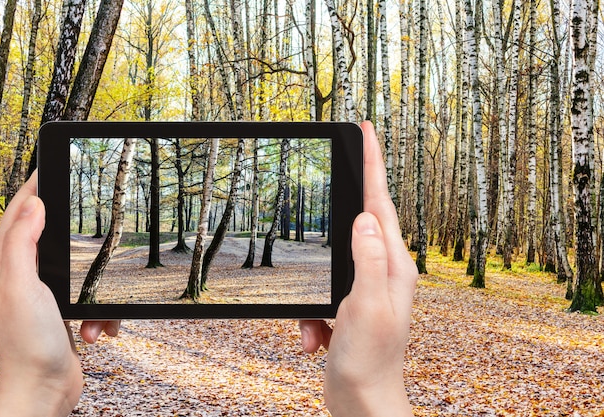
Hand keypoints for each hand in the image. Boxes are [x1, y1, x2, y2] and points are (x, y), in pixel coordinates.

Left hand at [0, 172, 118, 415]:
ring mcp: (42, 289)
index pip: (21, 208)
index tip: (58, 162)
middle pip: (52, 231)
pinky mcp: (62, 306)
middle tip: (99, 226)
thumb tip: (35, 203)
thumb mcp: (23, 286)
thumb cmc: (28, 343)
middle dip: (79, 235)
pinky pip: (90, 293)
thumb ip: (22, 243)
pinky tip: (96, 329)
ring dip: (95, 287)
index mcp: (2, 260)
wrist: (44, 389)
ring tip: (92, 314)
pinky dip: (99, 311)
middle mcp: (19, 271)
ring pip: (79, 264)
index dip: (39, 183)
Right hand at [299, 121, 417, 416]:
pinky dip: (310, 315)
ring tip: (317, 327)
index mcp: (394, 265)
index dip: (373, 164)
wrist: (363, 404)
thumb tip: (364, 218)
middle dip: (345, 204)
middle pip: (361, 221)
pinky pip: (321, 294)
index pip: (381, 203)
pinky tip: (314, 340)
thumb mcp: (365, 307)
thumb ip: (367, 260)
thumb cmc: (370, 361)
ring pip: (332, 261)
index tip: (367, 131)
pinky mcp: (349, 304)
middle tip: (340, 169)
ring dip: (315, 292)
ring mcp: (367, 287)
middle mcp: (385, 271)